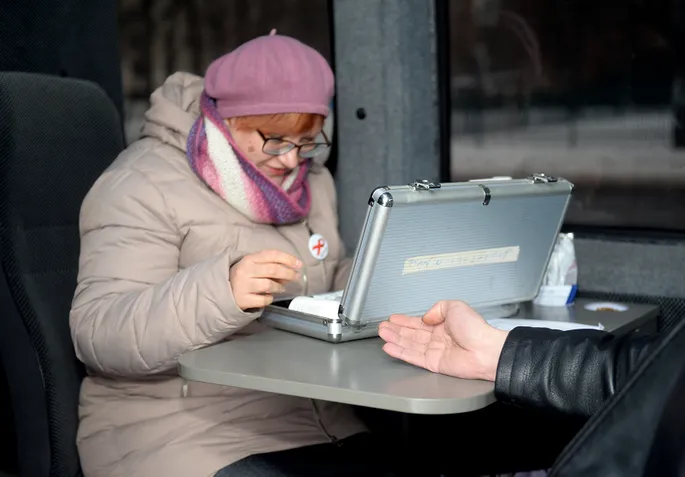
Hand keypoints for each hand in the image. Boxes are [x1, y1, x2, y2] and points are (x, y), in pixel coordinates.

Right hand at [229, 250, 301, 310]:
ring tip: (281, 288)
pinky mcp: (243, 299)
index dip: (288, 259)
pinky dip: (269, 299)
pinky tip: (269, 297)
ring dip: (279, 287)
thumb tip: (290, 271)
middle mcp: (246, 270)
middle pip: (273, 270)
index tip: (299, 264)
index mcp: (249, 259)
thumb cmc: (241, 277)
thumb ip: (269, 266)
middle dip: (289, 273)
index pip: (272, 255)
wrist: (220, 292)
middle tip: (296, 277)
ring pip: (269, 285)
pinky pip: (263, 300)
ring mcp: (243, 285)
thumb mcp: (252, 266)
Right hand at [378, 300, 507, 380]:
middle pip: (411, 334)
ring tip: (383, 334)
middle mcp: (439, 338)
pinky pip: (413, 357)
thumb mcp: (455, 306)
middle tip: (382, 327)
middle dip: (396, 330)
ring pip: (409, 345)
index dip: (405, 320)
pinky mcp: (433, 364)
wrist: (485, 350)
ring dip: (395, 339)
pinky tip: (390, 347)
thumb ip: (437, 308)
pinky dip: (400, 352)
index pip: (419, 322)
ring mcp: (435, 351)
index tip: (393, 318)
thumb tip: (425, 318)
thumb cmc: (476, 329)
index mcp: (444, 325)